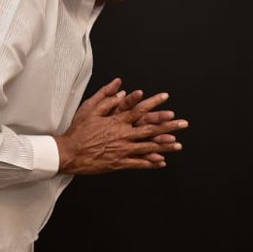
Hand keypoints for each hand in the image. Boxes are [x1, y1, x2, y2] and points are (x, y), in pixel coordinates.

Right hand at [55, 78, 188, 173]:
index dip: (154, 102)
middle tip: (183, 123)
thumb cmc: (78, 130)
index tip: (165, 97)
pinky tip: (161, 161)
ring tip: (178, 145)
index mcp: (117, 120)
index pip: (140, 109)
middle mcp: (123, 135)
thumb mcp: (89, 108)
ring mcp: (122, 150)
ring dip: (165, 146)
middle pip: (150, 129)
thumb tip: (120, 88)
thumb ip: (106, 96)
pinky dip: (151, 162)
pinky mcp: (119, 163)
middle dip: (169, 126)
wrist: (69, 152)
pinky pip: (138, 163)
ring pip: (148, 147)